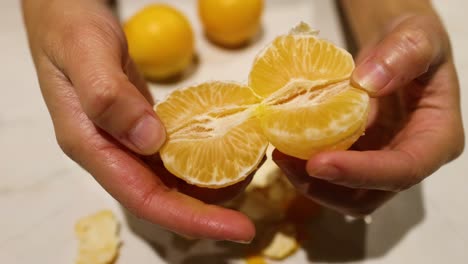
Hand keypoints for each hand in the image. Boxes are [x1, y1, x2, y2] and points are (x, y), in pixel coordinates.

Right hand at [22, 0, 253, 241]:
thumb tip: (150, 141)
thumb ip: (110, 96)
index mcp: (92, 145)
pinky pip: (172, 154)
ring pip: (170, 179)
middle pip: (162, 198)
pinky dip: (201, 158)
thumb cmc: (69, 27)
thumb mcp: (86, 52)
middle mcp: (110, 151)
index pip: (144, 198)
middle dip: (207, 212)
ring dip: (209, 186)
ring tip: (248, 175)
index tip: (236, 229)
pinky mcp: (139, 125)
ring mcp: (125, 139)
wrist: (61, 12)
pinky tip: (227, 149)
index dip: (190, 219)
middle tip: (249, 215)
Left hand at [274, 14, 463, 215]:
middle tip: (287, 160)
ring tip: (281, 154)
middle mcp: (408, 158)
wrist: (396, 51)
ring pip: (346, 194)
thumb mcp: (418, 35)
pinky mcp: (357, 156)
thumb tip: (367, 83)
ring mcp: (380, 161)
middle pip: (370, 196)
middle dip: (326, 186)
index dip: (360, 173)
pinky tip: (285, 147)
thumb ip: (402, 54)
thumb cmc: (413, 43)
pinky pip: (332, 174)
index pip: (403, 169)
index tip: (318, 163)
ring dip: (310, 183)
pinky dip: (305, 168)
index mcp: (436, 138)